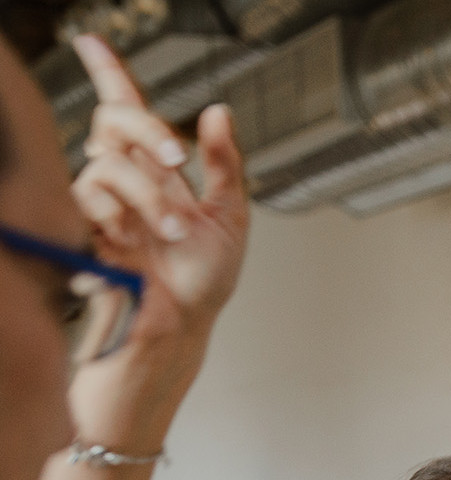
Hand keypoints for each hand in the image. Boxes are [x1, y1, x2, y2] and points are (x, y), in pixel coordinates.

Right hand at [67, 35, 248, 449]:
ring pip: (108, 163)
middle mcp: (126, 182)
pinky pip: (90, 195)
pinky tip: (136, 245)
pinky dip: (124, 216)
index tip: (91, 43)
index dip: (109, 76)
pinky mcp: (82, 226)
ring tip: (172, 235)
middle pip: (114, 121)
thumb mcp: (230, 219)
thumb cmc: (203, 284)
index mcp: (159, 174)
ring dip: (149, 197)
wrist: (181, 326)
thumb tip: (219, 111)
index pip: (128, 115)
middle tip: (177, 158)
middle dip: (146, 130)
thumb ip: (226, 165)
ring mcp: (100, 202)